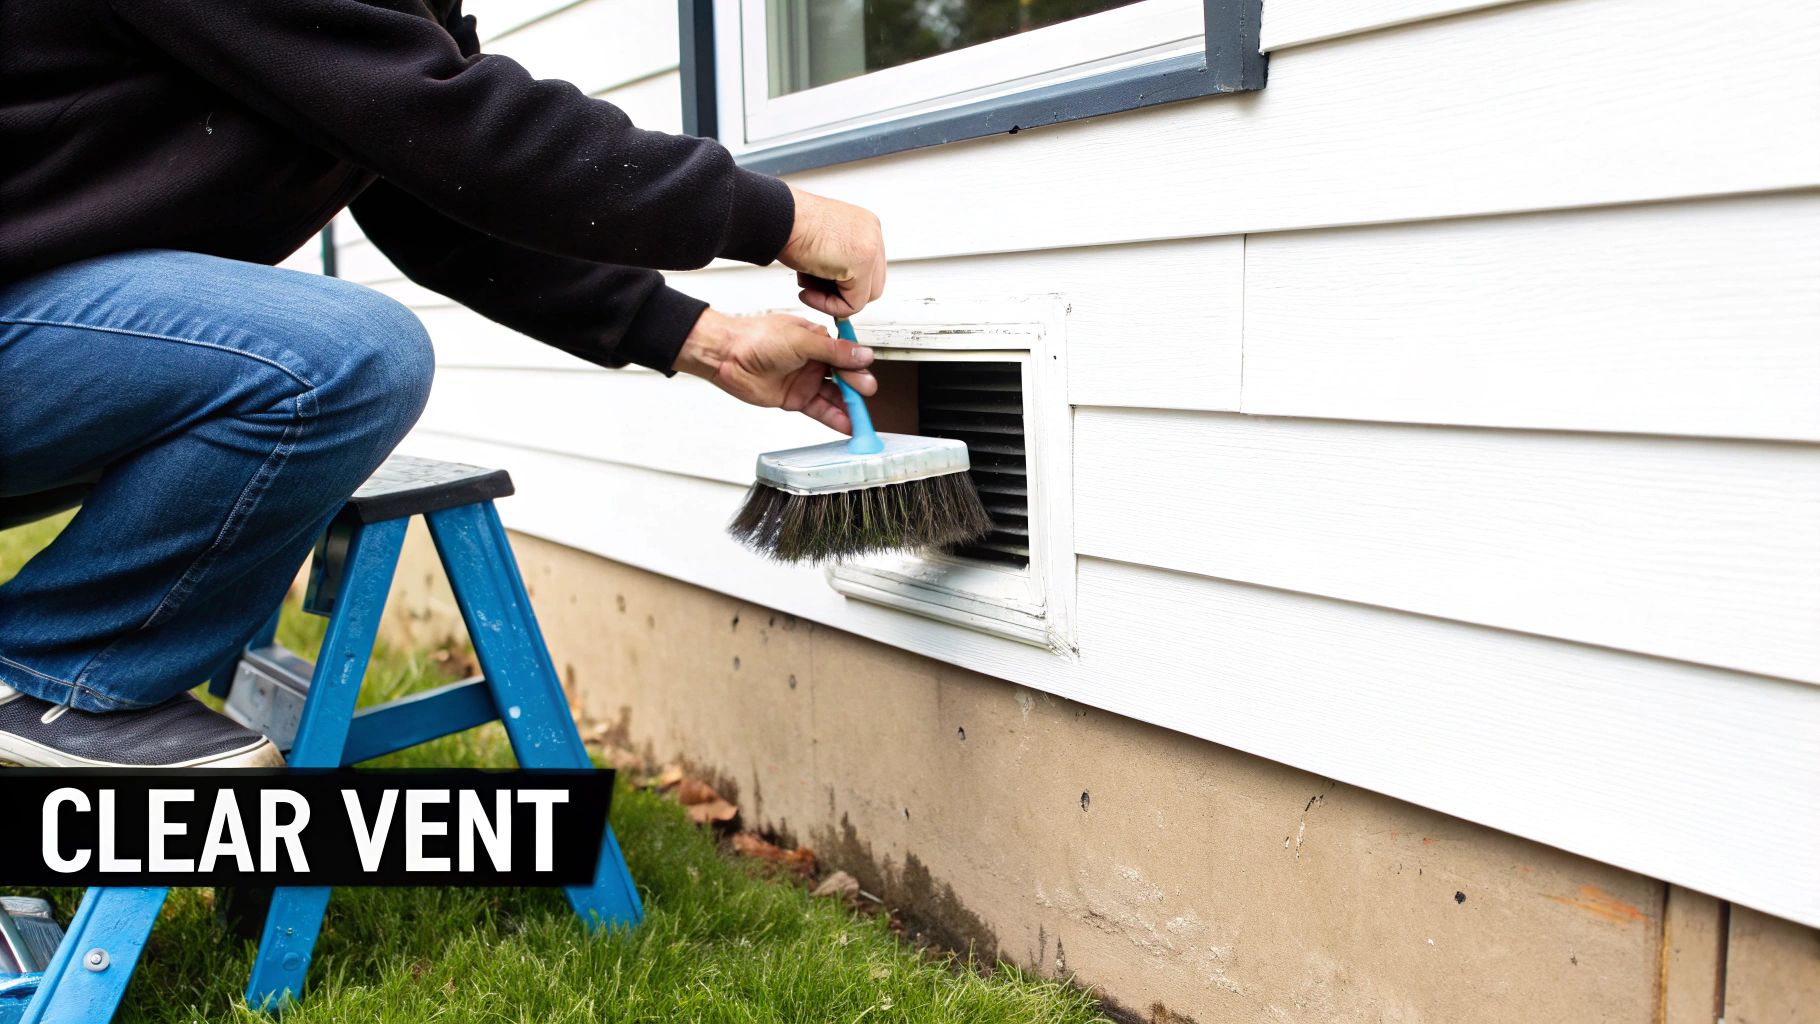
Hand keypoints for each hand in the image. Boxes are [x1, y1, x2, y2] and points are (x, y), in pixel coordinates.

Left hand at [674, 308, 876, 433]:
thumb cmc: (756, 338)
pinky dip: (835, 418)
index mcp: (818, 340)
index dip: (858, 366)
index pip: (846, 355)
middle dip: (857, 388)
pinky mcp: (795, 399)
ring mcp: (805, 381)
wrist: (727, 356)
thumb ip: (833, 351)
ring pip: (834, 396)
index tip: (866, 375)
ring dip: (849, 407)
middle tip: (864, 394)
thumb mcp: (801, 340)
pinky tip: (847, 425)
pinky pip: (820, 410)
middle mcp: (814, 360)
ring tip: (862, 418)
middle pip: (844, 377)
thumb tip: (862, 355)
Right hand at [779, 186, 885, 317]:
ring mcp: (871, 246)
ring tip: (807, 288)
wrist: (777, 217)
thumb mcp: (821, 244)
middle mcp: (872, 232)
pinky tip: (808, 294)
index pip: (867, 269)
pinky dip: (830, 306)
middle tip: (814, 292)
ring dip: (833, 300)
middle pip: (871, 283)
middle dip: (841, 294)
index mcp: (864, 226)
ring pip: (864, 296)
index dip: (842, 285)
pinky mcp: (863, 262)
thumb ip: (837, 263)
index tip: (819, 288)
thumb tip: (837, 288)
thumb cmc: (790, 226)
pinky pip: (854, 303)